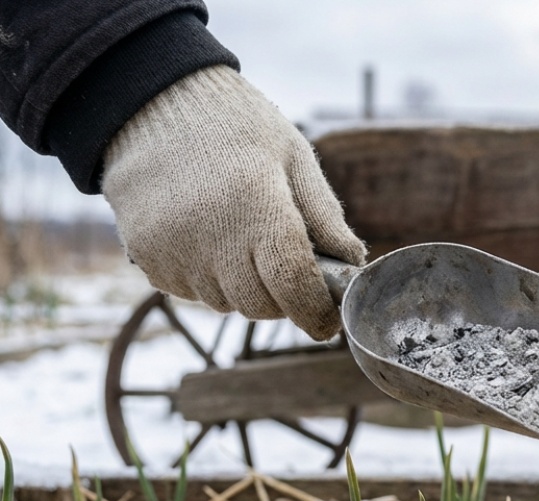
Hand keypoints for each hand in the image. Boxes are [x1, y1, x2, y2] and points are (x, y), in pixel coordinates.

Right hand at [102, 65, 365, 340]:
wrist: (151, 101)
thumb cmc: (235, 125)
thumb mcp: (294, 155)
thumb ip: (324, 215)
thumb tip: (354, 263)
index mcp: (256, 206)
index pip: (293, 285)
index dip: (316, 313)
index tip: (329, 321)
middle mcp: (211, 235)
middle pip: (261, 306)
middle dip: (283, 299)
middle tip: (288, 268)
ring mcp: (173, 250)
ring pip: (226, 303)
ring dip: (244, 288)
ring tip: (241, 239)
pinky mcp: (146, 257)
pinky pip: (190, 292)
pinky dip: (208, 279)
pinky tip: (208, 237)